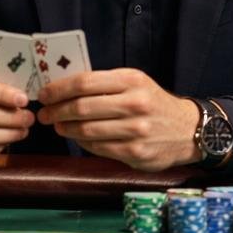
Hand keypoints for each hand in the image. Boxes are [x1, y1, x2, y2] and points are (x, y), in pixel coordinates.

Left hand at [36, 68, 200, 171]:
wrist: (188, 129)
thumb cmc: (154, 104)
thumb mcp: (136, 83)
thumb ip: (104, 84)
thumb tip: (62, 89)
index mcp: (132, 80)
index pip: (84, 83)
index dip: (58, 90)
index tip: (44, 95)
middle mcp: (135, 103)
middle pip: (81, 107)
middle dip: (55, 111)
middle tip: (44, 114)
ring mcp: (136, 129)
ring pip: (86, 129)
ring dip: (64, 128)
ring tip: (57, 126)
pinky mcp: (135, 152)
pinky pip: (97, 147)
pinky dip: (82, 142)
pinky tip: (78, 137)